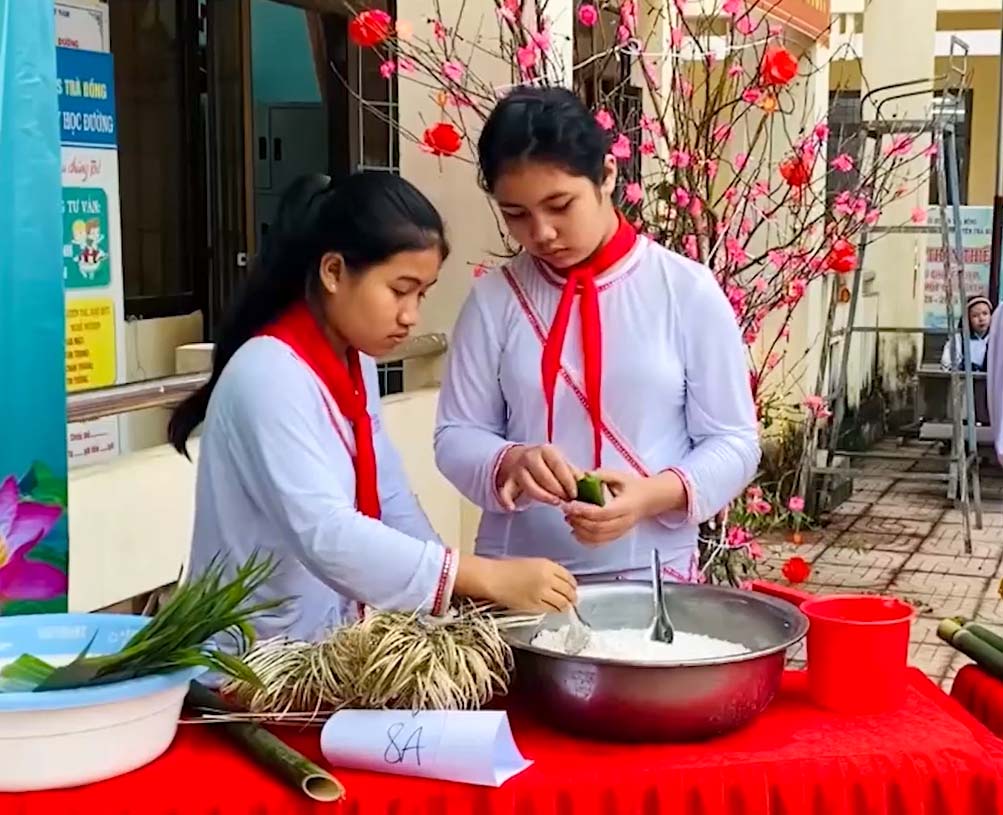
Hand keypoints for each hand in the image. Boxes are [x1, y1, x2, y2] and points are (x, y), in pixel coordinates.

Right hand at [462, 555, 576, 612]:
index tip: (573, 588)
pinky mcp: (535, 606)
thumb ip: (548, 571)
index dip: (573, 584)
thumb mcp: (532, 563)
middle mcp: (547, 579)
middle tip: (572, 599)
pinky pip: (551, 609)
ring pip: (562, 602)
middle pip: (568, 591)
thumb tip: (560, 582)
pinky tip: (554, 609)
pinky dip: (556, 610)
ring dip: (566, 605)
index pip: (568, 577)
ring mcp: (542, 593)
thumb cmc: (509, 568)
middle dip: (572, 596)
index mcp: (547, 565)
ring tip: (565, 606)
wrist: (493, 578)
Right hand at [496, 444, 580, 509]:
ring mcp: (518, 469)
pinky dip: (507, 500)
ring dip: (543, 496)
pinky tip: (512, 508)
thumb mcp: (559, 462)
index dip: (568, 481)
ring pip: (529, 485)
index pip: (559, 466)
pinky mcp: (508, 480)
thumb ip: (572, 472)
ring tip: (554, 502)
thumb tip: (589, 482)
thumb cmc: (544, 463)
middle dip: (557, 491)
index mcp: (546, 451)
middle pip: (544, 477)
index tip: (575, 494)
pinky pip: (505, 491)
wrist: (517, 458)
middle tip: (567, 501)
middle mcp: (530, 457)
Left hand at [563, 469, 683, 545]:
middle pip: (598, 528)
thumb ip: (601, 475)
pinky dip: (585, 540)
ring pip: (598, 538)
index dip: (584, 511)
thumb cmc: (634, 487)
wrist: (649, 499)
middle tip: (567, 511)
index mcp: (626, 505)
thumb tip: (583, 475)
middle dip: (579, 521)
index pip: (603, 513)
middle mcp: (624, 521)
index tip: (570, 505)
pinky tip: (576, 533)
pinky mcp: (617, 536)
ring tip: (570, 519)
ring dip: (580, 531)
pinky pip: (600, 543)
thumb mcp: (619, 476)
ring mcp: (621, 530)